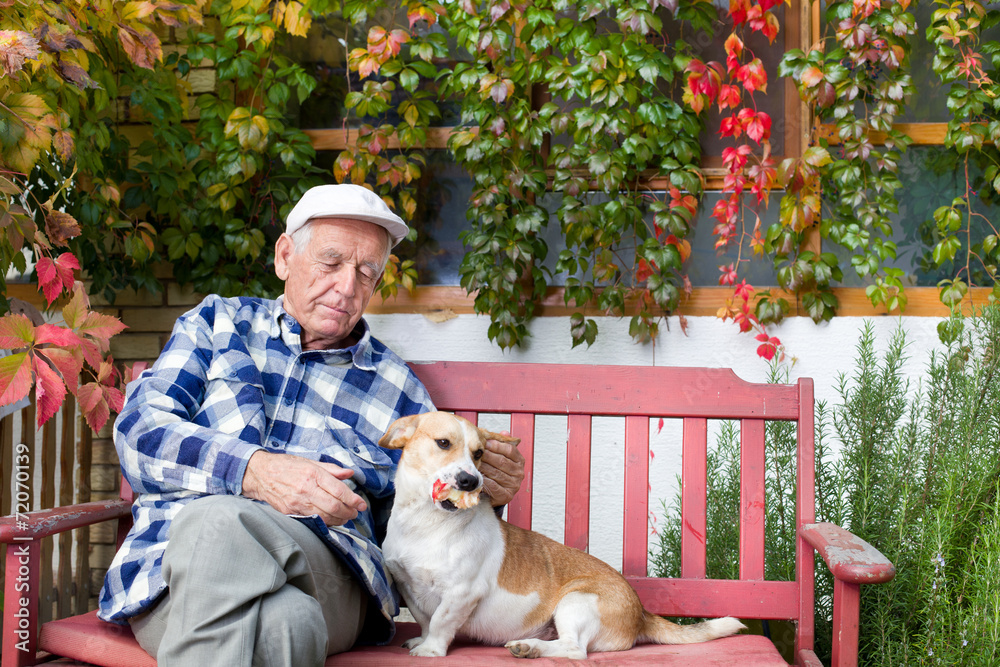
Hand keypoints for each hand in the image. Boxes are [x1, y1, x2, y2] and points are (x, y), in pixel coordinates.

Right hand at [242, 450, 366, 525]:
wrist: (260, 474)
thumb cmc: (286, 465)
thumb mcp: (310, 462)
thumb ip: (331, 469)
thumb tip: (349, 473)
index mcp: (313, 474)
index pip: (339, 490)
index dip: (353, 500)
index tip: (361, 504)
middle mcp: (306, 489)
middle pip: (334, 507)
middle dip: (349, 512)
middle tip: (356, 512)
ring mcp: (297, 502)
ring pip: (324, 517)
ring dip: (339, 519)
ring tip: (346, 517)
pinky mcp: (291, 512)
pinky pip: (313, 520)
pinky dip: (325, 522)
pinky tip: (332, 519)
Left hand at [480, 433, 524, 506]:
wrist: (495, 493)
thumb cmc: (496, 471)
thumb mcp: (501, 456)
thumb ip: (502, 445)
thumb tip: (505, 433)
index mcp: (519, 461)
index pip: (510, 450)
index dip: (497, 445)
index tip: (485, 442)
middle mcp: (519, 473)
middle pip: (502, 461)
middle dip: (487, 455)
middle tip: (475, 451)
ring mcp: (514, 485)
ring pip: (495, 473)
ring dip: (483, 467)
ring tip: (472, 462)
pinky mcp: (506, 495)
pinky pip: (493, 485)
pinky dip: (483, 479)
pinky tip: (476, 475)